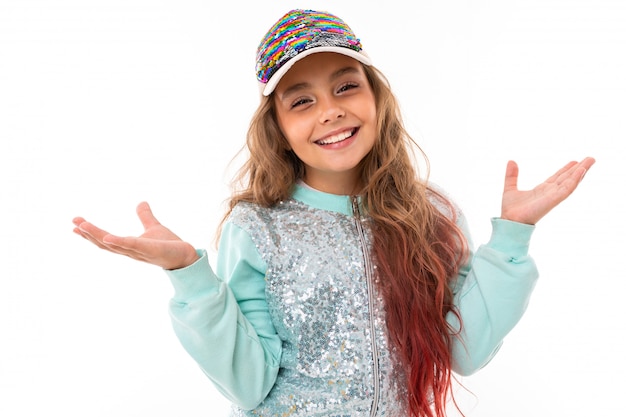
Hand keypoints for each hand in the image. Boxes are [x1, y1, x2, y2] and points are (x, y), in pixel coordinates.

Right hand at [72, 202, 199, 269]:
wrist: (186, 256)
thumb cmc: (169, 245)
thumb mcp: (153, 227)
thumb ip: (146, 216)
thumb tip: (141, 202)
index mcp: (129, 245)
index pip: (105, 240)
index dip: (90, 233)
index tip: (75, 225)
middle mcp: (130, 251)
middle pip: (104, 243)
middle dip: (88, 233)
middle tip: (74, 222)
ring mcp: (139, 252)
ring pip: (114, 245)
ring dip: (97, 236)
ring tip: (82, 226)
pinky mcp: (150, 250)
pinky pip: (132, 246)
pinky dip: (119, 242)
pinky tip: (107, 237)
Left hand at [500, 157, 595, 224]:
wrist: (509, 221)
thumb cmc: (510, 210)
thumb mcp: (510, 188)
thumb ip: (511, 175)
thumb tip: (511, 161)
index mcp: (542, 190)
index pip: (557, 177)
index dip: (566, 169)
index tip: (574, 161)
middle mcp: (550, 192)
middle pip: (567, 178)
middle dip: (579, 168)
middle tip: (590, 158)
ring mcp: (553, 196)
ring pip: (571, 181)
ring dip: (581, 171)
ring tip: (591, 160)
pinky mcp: (553, 200)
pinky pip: (567, 189)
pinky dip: (575, 180)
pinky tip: (582, 171)